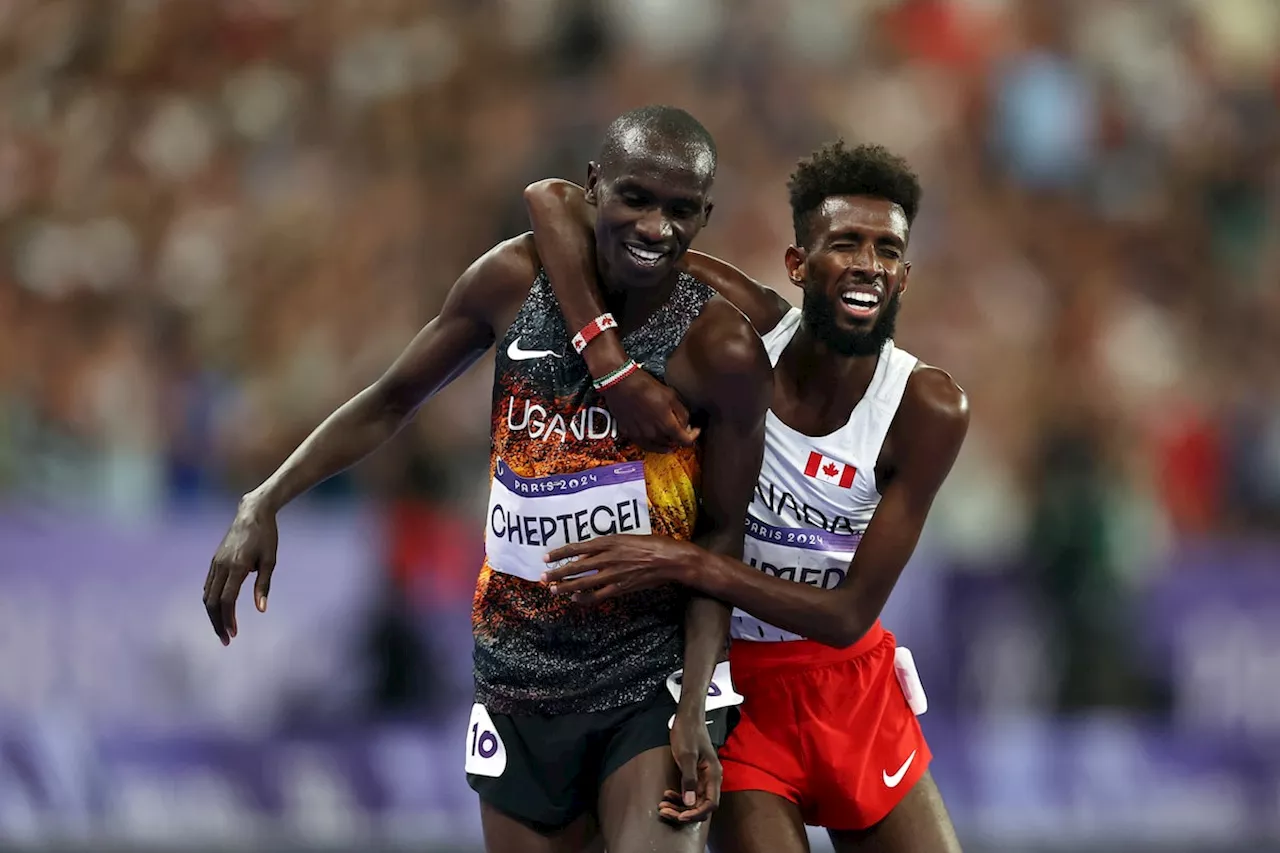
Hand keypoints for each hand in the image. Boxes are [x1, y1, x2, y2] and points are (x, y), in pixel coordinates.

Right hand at [203, 497, 277, 645]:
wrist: (252, 513)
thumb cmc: (266, 536)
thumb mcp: (270, 560)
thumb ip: (263, 586)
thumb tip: (261, 610)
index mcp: (236, 567)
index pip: (227, 600)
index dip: (228, 619)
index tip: (234, 634)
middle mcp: (221, 566)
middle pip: (212, 602)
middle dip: (217, 623)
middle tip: (226, 640)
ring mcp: (215, 563)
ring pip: (207, 595)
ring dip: (213, 614)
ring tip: (222, 629)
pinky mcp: (214, 560)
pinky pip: (208, 585)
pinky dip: (211, 601)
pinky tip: (218, 610)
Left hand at [541, 534, 693, 601]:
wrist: (670, 559)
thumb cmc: (652, 544)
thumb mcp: (627, 537)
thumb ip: (607, 545)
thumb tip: (589, 551)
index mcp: (609, 541)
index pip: (577, 547)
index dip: (560, 552)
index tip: (546, 557)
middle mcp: (608, 557)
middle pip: (576, 566)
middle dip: (557, 572)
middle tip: (542, 577)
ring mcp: (613, 573)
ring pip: (583, 582)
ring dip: (566, 586)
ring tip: (553, 589)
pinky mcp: (620, 587)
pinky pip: (597, 594)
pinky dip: (584, 597)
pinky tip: (575, 599)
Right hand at [601, 367, 699, 452]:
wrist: (620, 383)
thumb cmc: (646, 386)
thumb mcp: (671, 395)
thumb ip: (682, 413)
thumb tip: (687, 425)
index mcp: (667, 425)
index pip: (686, 440)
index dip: (694, 435)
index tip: (696, 429)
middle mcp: (655, 435)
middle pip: (673, 443)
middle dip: (679, 436)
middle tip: (682, 427)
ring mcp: (641, 436)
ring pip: (659, 446)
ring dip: (666, 441)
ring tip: (669, 435)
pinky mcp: (629, 433)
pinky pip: (644, 444)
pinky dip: (652, 443)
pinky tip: (654, 439)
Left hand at [660, 710, 721, 823]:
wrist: (687, 717)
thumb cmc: (688, 733)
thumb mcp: (686, 756)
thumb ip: (689, 779)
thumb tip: (690, 803)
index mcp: (713, 775)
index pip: (710, 804)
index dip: (696, 814)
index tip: (680, 816)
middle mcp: (711, 779)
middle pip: (702, 805)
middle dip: (684, 812)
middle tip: (665, 811)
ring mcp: (703, 777)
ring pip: (694, 801)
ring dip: (679, 806)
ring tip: (663, 806)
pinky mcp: (695, 775)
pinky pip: (690, 792)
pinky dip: (679, 797)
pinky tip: (667, 795)